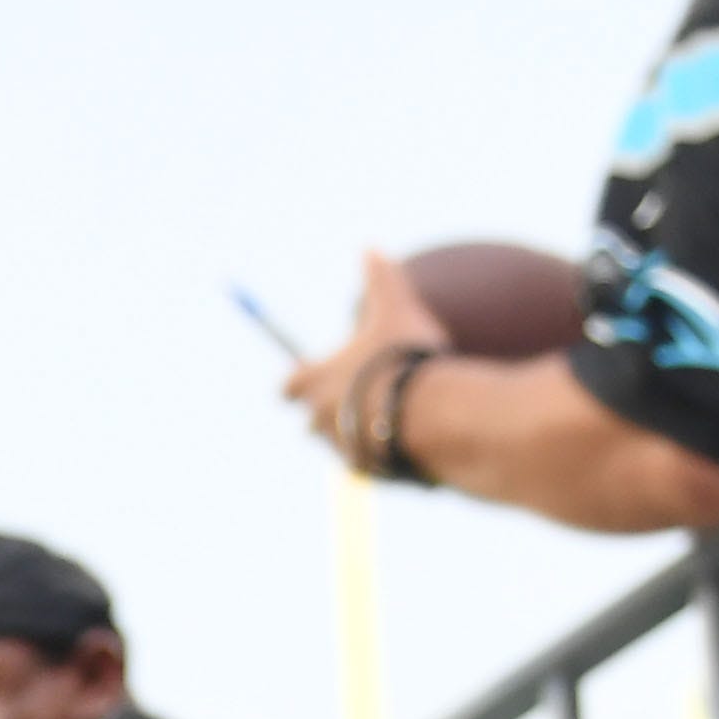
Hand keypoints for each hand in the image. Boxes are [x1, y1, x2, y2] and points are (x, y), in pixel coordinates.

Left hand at [281, 251, 454, 473]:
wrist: (431, 416)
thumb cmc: (404, 359)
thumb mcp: (395, 308)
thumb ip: (380, 280)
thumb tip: (370, 247)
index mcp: (316, 382)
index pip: (288, 385)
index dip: (296, 380)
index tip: (305, 376)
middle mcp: (321, 419)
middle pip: (311, 420)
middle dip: (328, 410)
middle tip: (355, 397)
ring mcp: (342, 448)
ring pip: (340, 442)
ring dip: (357, 430)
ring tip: (389, 415)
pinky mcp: (367, 471)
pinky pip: (368, 462)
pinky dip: (381, 452)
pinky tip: (406, 439)